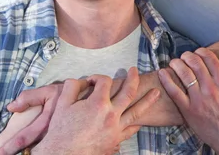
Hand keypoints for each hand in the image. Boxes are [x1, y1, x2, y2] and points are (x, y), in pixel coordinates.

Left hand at [0, 84, 63, 153]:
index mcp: (44, 124)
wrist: (90, 101)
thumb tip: (10, 107)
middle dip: (12, 153)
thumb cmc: (67, 95)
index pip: (22, 138)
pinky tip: (28, 152)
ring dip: (26, 154)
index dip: (8, 147)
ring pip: (38, 151)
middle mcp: (49, 136)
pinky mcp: (60, 140)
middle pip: (28, 151)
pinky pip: (46, 148)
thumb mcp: (49, 92)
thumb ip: (29, 97)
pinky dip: (38, 151)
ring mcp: (55, 140)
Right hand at [34, 67, 159, 154]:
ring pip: (136, 112)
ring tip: (157, 92)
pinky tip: (141, 118)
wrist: (63, 154)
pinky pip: (132, 129)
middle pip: (128, 92)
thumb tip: (81, 80)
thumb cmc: (61, 130)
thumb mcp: (62, 103)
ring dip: (148, 100)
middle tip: (135, 70)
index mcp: (98, 103)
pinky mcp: (116, 140)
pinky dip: (138, 122)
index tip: (91, 82)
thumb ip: (72, 86)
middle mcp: (111, 115)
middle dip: (133, 78)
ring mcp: (116, 128)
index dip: (97, 77)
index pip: (105, 81)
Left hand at [158, 48, 218, 154]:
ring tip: (174, 63)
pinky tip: (162, 73)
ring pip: (183, 74)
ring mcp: (198, 99)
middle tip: (184, 56)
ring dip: (176, 64)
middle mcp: (211, 89)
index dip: (201, 51)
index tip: (197, 52)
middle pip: (194, 63)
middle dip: (186, 55)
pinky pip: (174, 91)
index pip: (209, 58)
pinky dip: (166, 80)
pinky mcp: (188, 110)